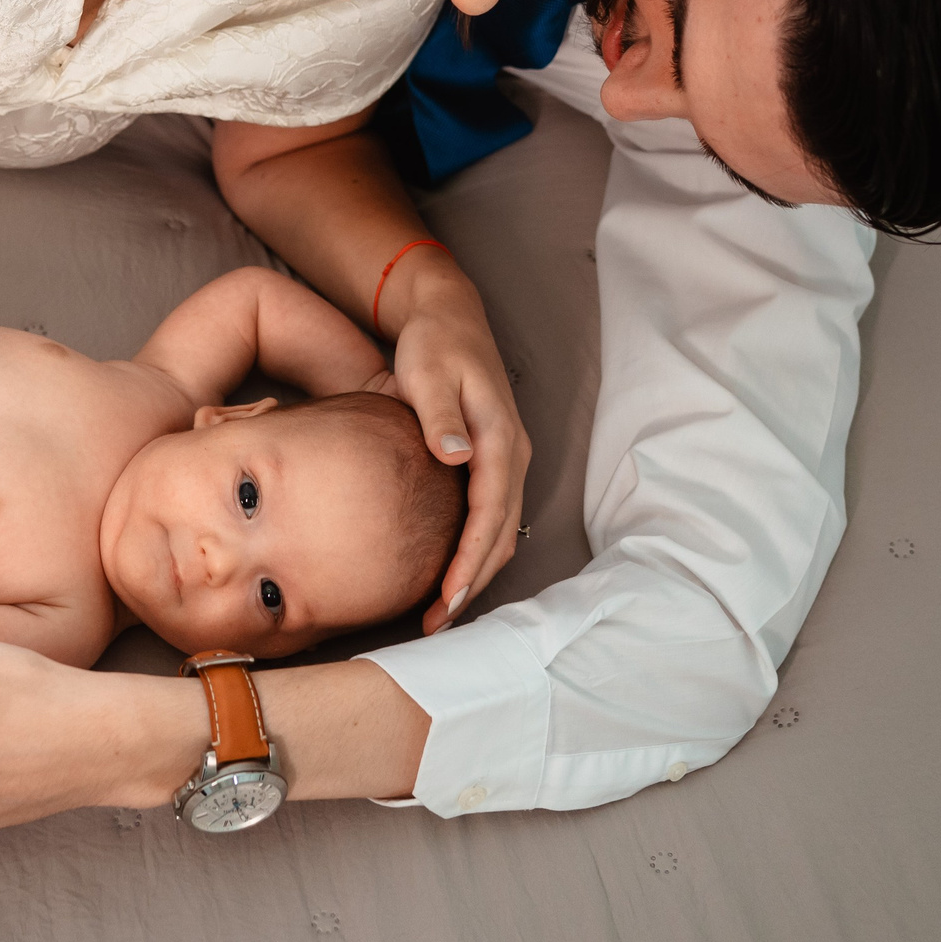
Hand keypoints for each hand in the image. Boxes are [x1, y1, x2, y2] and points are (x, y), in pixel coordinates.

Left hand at [380, 256, 531, 631]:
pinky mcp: (492, 462)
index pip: (489, 512)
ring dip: (475, 573)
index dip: (469, 559)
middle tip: (437, 624)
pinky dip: (474, 551)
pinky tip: (447, 572)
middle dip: (472, 582)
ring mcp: (506, 460)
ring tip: (440, 613)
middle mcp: (511, 454)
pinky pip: (491, 518)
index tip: (446, 597)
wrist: (447, 317)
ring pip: (500, 531)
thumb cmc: (434, 343)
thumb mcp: (429, 370)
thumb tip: (455, 455)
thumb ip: (439, 413)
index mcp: (499, 437)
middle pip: (500, 534)